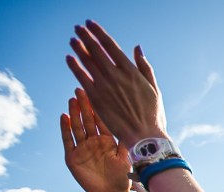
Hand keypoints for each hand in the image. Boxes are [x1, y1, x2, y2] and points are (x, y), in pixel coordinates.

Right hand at [61, 88, 132, 191]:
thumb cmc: (122, 177)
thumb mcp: (126, 155)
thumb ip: (126, 139)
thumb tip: (135, 121)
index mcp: (107, 140)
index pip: (101, 120)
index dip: (98, 108)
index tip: (97, 92)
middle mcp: (94, 142)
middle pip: (87, 120)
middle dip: (84, 106)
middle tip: (81, 90)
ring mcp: (82, 149)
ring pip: (77, 127)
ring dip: (74, 114)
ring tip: (72, 99)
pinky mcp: (73, 158)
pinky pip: (68, 141)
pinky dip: (65, 129)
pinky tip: (63, 116)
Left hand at [66, 20, 166, 147]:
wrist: (144, 135)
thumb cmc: (152, 115)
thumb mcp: (154, 88)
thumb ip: (144, 67)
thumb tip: (137, 48)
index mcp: (131, 71)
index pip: (110, 45)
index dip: (98, 33)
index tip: (90, 24)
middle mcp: (116, 75)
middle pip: (95, 50)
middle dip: (85, 37)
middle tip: (78, 28)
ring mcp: (104, 86)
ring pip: (87, 62)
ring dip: (78, 48)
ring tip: (73, 40)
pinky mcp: (96, 98)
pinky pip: (82, 78)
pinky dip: (74, 66)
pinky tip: (69, 58)